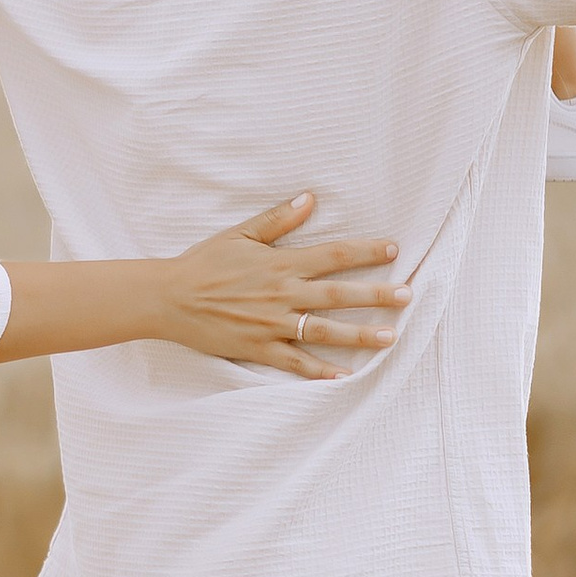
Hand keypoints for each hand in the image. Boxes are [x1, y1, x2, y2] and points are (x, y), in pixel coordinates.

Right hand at [152, 193, 408, 379]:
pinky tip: (345, 377)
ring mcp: (272, 324)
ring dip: (360, 335)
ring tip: (391, 337)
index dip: (366, 252)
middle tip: (407, 297)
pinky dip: (320, 372)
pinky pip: (295, 364)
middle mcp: (282, 295)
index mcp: (281, 264)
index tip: (393, 250)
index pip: (333, 255)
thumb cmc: (203, 263)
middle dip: (376, 296)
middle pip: (338, 295)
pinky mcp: (259, 348)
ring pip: (324, 331)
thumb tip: (310, 199)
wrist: (168, 298)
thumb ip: (279, 220)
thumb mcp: (240, 234)